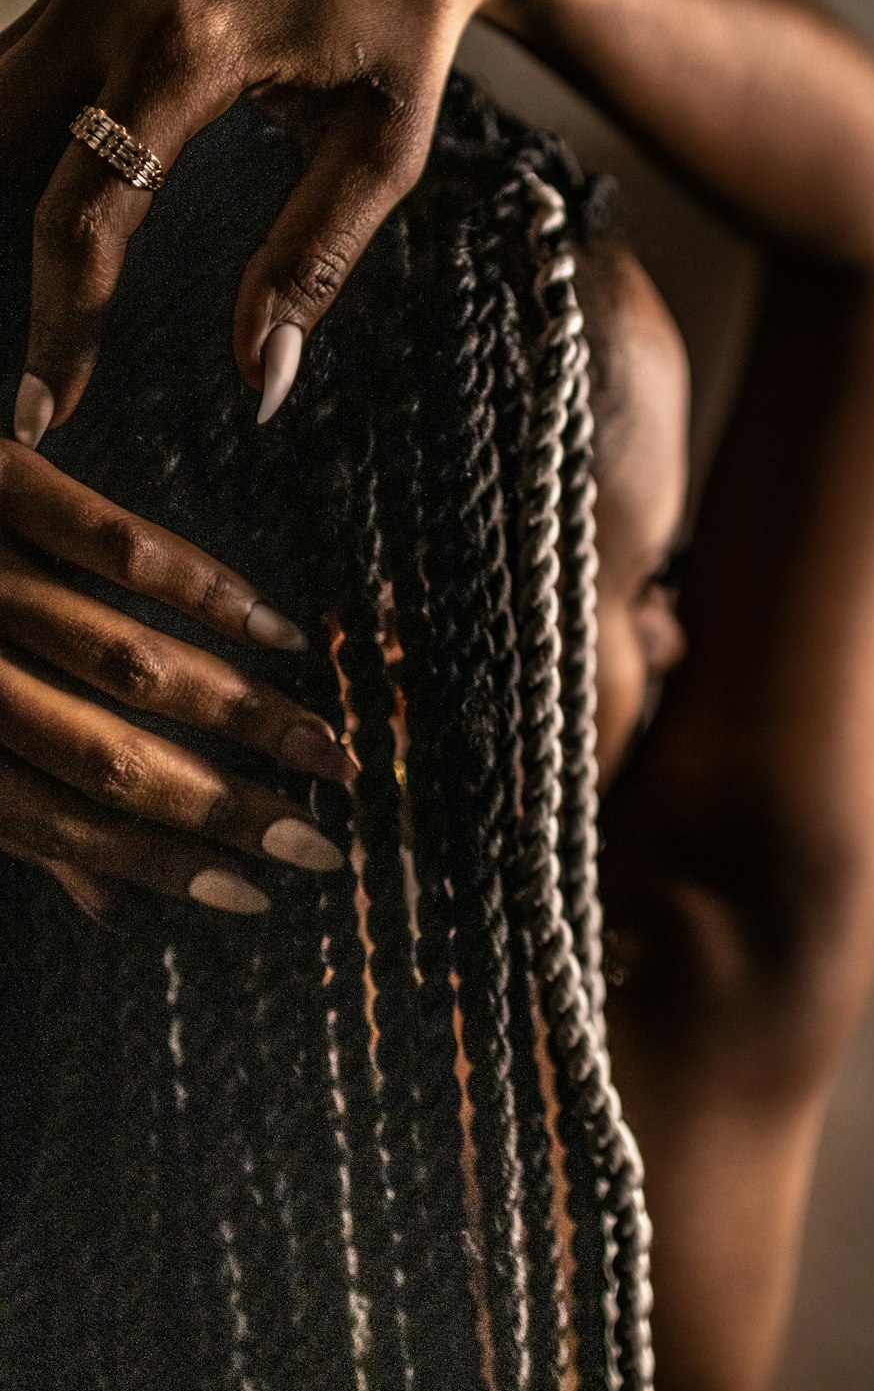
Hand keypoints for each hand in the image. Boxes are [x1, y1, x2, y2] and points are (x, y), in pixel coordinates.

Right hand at [0, 0, 496, 443]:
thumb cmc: (401, 27)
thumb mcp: (381, 154)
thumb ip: (314, 263)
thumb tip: (257, 374)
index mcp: (190, 49)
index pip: (87, 211)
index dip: (59, 322)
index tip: (46, 409)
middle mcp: (115, 6)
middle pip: (1, 158)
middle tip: (12, 370)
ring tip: (10, 310)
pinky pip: (12, 84)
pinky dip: (5, 161)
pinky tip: (21, 228)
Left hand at [0, 438, 356, 916]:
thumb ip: (16, 820)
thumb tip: (108, 906)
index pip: (65, 825)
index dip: (165, 865)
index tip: (261, 891)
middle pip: (109, 755)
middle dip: (227, 804)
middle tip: (324, 833)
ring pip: (128, 660)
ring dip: (238, 708)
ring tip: (322, 744)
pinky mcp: (3, 484)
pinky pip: (118, 541)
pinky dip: (205, 588)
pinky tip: (272, 627)